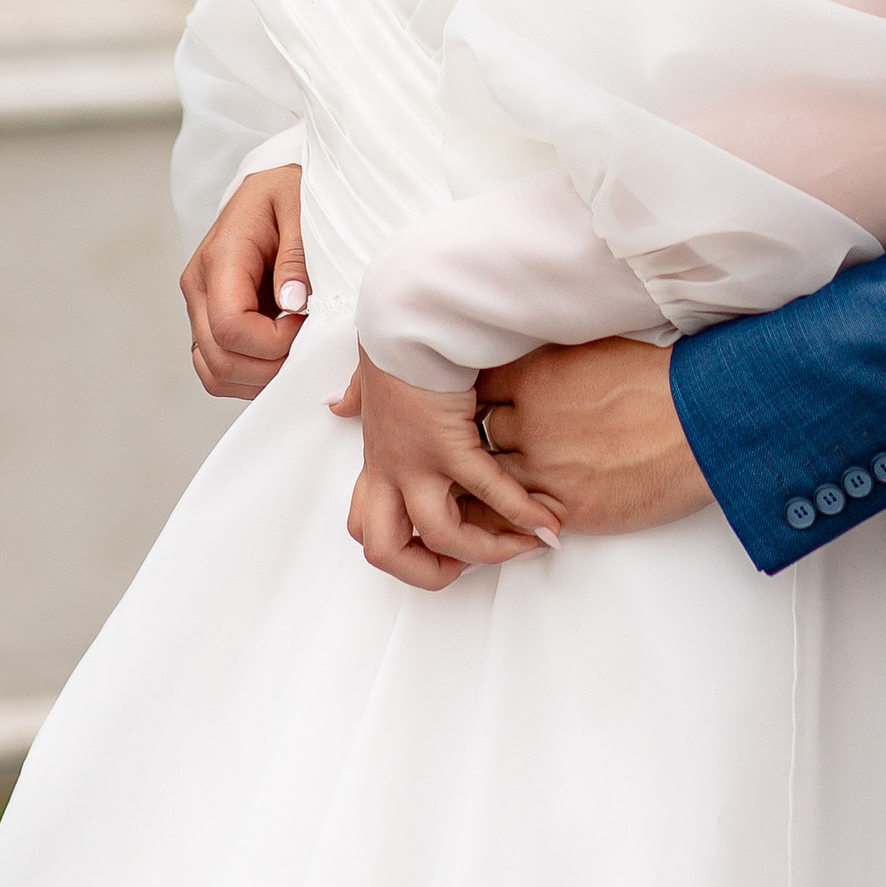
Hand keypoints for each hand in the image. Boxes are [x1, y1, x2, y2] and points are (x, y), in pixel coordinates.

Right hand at [180, 162, 312, 399]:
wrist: (270, 185)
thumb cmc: (287, 192)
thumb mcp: (300, 206)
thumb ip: (297, 255)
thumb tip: (293, 303)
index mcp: (219, 258)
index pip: (230, 327)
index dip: (273, 342)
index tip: (307, 322)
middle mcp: (198, 288)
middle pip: (220, 359)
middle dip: (270, 366)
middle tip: (307, 344)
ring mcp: (200, 307)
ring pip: (215, 373)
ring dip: (259, 378)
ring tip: (295, 351)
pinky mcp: (210, 321)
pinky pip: (219, 368)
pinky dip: (250, 376)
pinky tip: (280, 354)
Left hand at [329, 353, 565, 589]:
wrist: (407, 316)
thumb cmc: (392, 339)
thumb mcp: (367, 374)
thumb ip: (356, 394)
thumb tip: (339, 402)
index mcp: (374, 458)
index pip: (363, 525)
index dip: (397, 548)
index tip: (435, 545)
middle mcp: (389, 469)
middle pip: (385, 551)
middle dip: (428, 570)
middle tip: (468, 564)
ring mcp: (417, 461)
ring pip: (440, 535)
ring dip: (486, 550)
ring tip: (522, 545)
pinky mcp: (449, 444)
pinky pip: (489, 492)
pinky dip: (522, 513)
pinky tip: (547, 523)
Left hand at [477, 338, 711, 535]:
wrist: (702, 423)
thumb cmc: (658, 381)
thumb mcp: (595, 350)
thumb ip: (552, 363)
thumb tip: (533, 369)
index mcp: (537, 378)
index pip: (481, 389)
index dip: (481, 397)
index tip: (481, 404)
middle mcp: (533, 424)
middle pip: (480, 436)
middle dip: (483, 441)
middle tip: (481, 446)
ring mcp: (548, 470)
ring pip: (492, 484)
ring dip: (493, 483)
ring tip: (490, 485)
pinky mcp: (570, 509)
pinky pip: (522, 518)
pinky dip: (517, 516)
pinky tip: (517, 513)